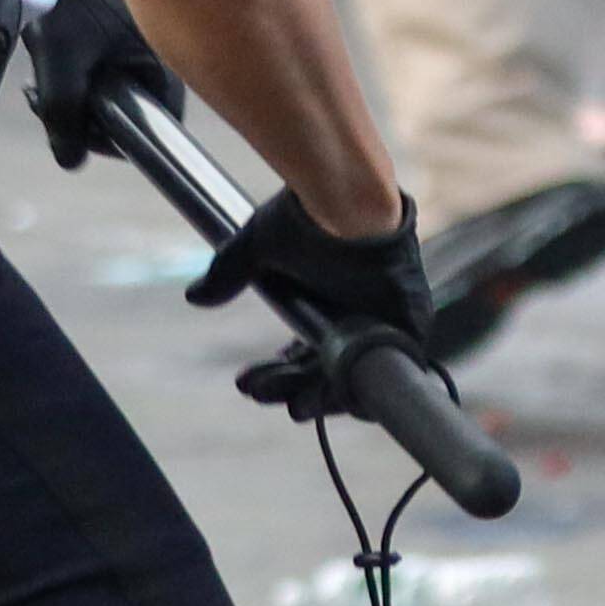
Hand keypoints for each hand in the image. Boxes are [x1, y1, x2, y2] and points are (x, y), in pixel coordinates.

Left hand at [28, 0, 183, 170]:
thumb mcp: (62, 59)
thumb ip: (66, 113)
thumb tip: (71, 160)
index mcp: (162, 70)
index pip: (157, 127)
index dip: (117, 138)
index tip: (80, 129)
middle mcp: (164, 57)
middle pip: (131, 109)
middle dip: (88, 112)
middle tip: (47, 98)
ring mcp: (146, 39)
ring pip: (116, 86)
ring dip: (79, 89)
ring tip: (43, 76)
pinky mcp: (126, 23)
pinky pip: (110, 62)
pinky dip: (81, 66)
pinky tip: (54, 52)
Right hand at [192, 188, 436, 419]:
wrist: (347, 199)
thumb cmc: (310, 213)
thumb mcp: (261, 247)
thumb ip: (231, 273)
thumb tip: (195, 296)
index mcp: (331, 302)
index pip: (309, 354)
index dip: (283, 373)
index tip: (249, 382)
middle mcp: (359, 317)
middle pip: (327, 373)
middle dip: (292, 390)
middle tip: (259, 393)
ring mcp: (386, 323)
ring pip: (351, 380)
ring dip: (318, 398)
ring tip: (290, 405)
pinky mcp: (409, 325)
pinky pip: (383, 375)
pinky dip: (351, 392)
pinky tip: (314, 400)